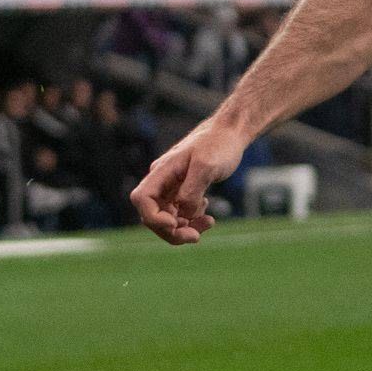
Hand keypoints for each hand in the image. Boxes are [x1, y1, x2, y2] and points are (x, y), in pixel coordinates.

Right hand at [129, 118, 246, 244]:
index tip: (175, 223)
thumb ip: (191, 191)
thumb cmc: (219, 144)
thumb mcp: (207, 166)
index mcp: (162, 171)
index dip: (153, 217)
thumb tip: (183, 214)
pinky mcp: (183, 191)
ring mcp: (171, 187)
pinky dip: (192, 220)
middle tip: (196, 237)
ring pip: (168, 218)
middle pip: (153, 215)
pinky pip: (180, 214)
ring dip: (185, 227)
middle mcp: (162, 181)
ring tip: (209, 223)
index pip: (142, 199)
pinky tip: (207, 215)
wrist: (230, 133)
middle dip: (172, 230)